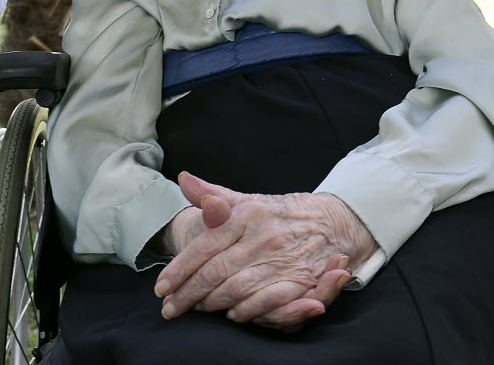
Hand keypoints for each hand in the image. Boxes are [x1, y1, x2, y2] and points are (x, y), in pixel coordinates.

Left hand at [155, 173, 368, 330]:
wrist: (332, 220)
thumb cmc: (279, 214)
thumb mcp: (247, 200)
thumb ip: (213, 195)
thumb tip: (183, 180)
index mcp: (246, 214)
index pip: (205, 245)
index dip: (180, 269)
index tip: (161, 287)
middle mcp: (263, 235)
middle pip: (216, 272)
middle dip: (189, 293)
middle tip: (170, 308)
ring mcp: (283, 257)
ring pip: (237, 289)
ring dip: (213, 303)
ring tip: (195, 309)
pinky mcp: (300, 278)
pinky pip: (267, 302)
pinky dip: (247, 311)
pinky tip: (233, 314)